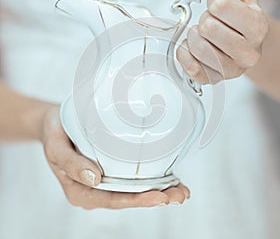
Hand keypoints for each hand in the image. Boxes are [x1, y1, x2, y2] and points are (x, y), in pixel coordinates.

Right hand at [41, 105, 189, 208]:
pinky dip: (152, 180)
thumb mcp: (56, 146)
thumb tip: (95, 177)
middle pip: (128, 198)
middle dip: (156, 198)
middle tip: (180, 195)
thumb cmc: (55, 133)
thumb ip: (71, 163)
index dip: (138, 200)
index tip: (160, 196)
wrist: (54, 123)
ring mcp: (104, 181)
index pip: (113, 199)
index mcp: (80, 191)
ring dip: (159, 191)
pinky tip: (169, 180)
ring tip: (181, 190)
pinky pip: (132, 178)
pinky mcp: (111, 169)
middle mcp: (94, 190)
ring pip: (133, 190)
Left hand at [177, 0, 268, 83]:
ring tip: (205, 36)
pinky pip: (187, 64)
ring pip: (196, 46)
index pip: (218, 5)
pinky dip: (185, 51)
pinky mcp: (213, 80)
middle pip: (206, 27)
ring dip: (194, 35)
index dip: (213, 2)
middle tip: (213, 23)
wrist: (247, 42)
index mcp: (258, 27)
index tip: (220, 8)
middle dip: (204, 19)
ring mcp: (231, 70)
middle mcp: (248, 53)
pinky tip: (195, 48)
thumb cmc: (241, 14)